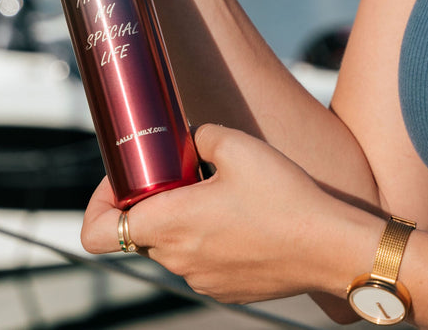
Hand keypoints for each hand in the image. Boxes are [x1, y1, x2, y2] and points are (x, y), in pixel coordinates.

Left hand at [81, 124, 374, 304]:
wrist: (332, 248)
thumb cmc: (284, 196)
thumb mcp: (236, 145)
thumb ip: (197, 137)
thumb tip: (187, 138)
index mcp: (168, 223)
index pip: (96, 233)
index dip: (95, 207)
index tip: (119, 184)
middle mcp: (176, 258)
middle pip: (138, 233)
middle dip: (151, 204)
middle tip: (181, 177)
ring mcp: (200, 279)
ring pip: (171, 247)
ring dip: (181, 223)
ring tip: (218, 197)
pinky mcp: (225, 290)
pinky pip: (200, 263)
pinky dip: (208, 242)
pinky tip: (240, 220)